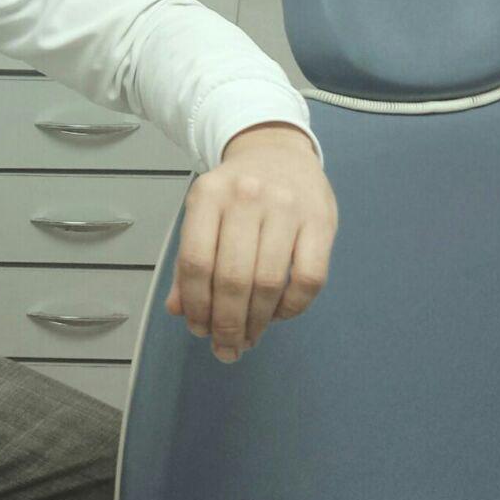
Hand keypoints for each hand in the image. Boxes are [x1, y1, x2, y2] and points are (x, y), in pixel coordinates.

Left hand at [165, 122, 337, 361]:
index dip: (196, 305)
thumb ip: (190, 260)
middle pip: (233, 277)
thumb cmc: (235, 192)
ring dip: (257, 321)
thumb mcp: (202, 214)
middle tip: (226, 348)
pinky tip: (278, 314)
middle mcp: (246, 197)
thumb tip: (178, 310)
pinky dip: (292, 307)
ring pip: (270, 282)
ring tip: (249, 338)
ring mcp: (286, 207)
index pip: (196, 262)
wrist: (277, 151)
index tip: (198, 330)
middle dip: (227, 324)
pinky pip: (309, 279)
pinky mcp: (322, 220)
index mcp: (207, 195)